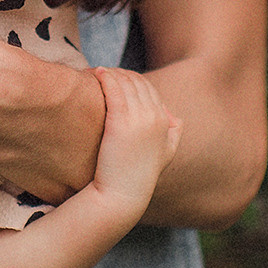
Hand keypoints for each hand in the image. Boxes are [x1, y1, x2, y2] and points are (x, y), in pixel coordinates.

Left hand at [87, 68, 181, 208]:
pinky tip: (96, 73)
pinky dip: (105, 77)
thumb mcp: (165, 154)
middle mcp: (154, 116)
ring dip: (110, 72)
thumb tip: (174, 117)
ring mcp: (138, 118)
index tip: (116, 77)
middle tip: (102, 72)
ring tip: (94, 71)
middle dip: (120, 73)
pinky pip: (114, 89)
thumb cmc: (137, 176)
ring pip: (125, 82)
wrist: (121, 195)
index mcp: (164, 122)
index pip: (149, 89)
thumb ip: (174, 133)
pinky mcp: (120, 122)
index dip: (132, 79)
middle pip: (137, 82)